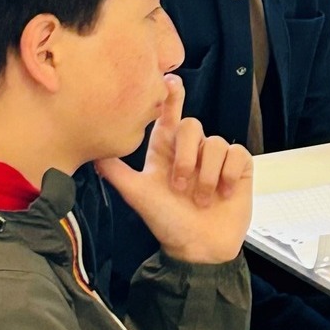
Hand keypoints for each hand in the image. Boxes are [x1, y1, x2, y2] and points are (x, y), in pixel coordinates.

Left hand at [95, 77, 252, 263]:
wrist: (199, 248)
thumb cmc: (168, 224)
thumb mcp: (138, 196)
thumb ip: (116, 173)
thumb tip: (92, 152)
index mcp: (166, 152)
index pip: (168, 117)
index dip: (170, 97)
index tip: (170, 80)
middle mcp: (191, 151)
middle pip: (193, 127)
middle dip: (186, 156)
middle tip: (180, 186)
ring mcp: (216, 159)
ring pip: (216, 143)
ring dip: (206, 175)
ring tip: (201, 199)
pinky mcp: (238, 168)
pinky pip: (236, 154)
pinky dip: (227, 174)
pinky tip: (222, 192)